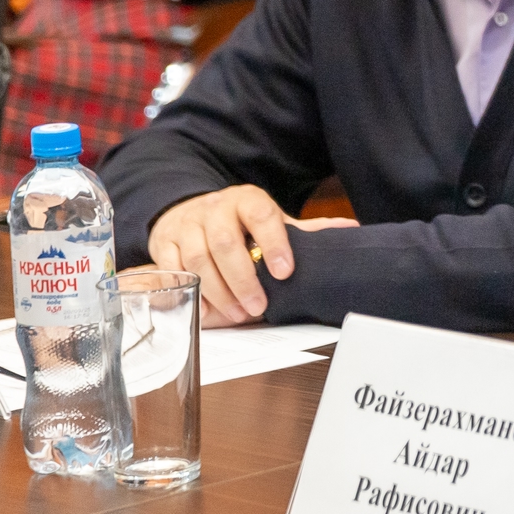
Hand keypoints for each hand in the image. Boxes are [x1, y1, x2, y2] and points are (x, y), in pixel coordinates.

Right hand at [147, 185, 357, 324]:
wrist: (189, 210)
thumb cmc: (238, 222)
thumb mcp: (270, 220)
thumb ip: (304, 229)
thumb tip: (351, 229)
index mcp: (246, 200)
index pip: (262, 216)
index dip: (275, 243)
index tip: (286, 272)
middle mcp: (214, 209)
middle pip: (225, 243)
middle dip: (243, 279)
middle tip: (259, 305)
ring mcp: (186, 225)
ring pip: (198, 259)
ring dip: (219, 291)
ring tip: (238, 313)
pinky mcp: (162, 243)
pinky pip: (172, 269)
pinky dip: (190, 291)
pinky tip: (207, 308)